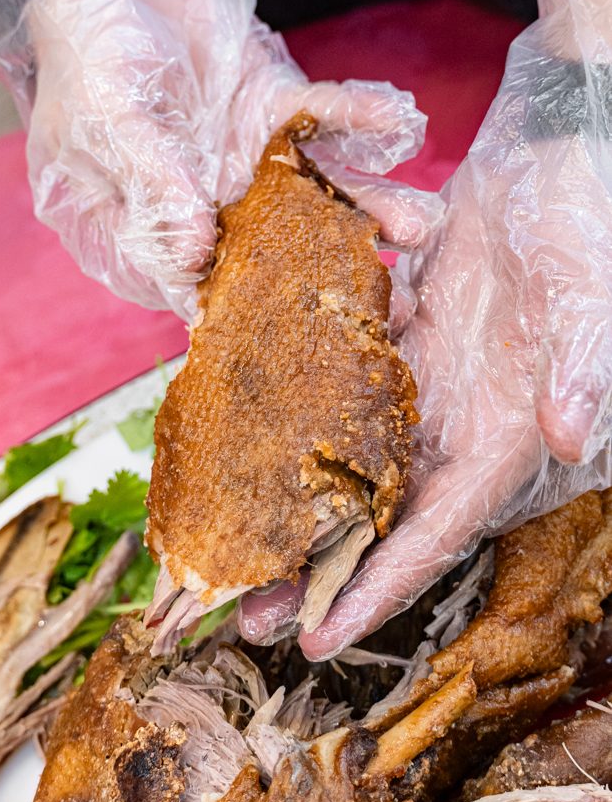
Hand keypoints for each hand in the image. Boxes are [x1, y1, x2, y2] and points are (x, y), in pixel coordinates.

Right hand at [26, 0, 442, 319]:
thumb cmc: (82, 69)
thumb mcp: (104, 128)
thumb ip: (153, 184)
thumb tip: (195, 255)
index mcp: (165, 233)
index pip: (215, 288)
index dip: (265, 317)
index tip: (319, 344)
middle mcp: (219, 209)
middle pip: (287, 253)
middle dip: (341, 276)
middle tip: (399, 303)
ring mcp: (254, 162)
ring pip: (319, 194)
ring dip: (371, 207)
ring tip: (420, 224)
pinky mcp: (277, 109)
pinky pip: (324, 116)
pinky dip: (361, 116)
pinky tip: (401, 121)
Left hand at [239, 0, 611, 658]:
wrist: (547, 164)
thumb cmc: (581, 232)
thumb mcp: (587, 297)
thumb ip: (583, 366)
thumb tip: (573, 434)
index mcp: (497, 438)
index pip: (433, 535)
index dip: (376, 591)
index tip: (314, 638)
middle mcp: (448, 426)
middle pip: (373, 518)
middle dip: (311, 570)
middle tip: (241, 613)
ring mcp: (413, 387)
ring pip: (340, 464)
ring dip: (287, 506)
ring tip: (225, 544)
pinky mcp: (386, 344)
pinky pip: (329, 391)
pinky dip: (287, 417)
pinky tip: (235, 433)